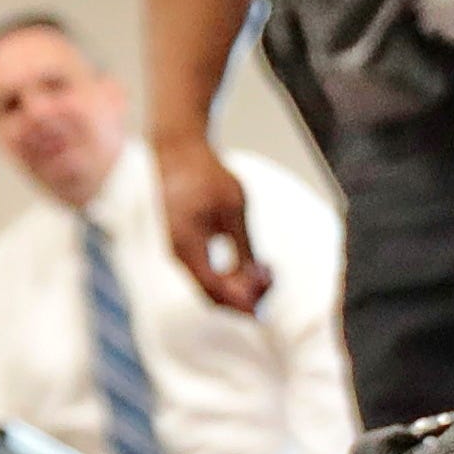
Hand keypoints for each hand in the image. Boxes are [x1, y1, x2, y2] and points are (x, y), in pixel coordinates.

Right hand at [156, 136, 267, 310]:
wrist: (179, 153)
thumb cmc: (206, 175)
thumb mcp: (233, 209)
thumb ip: (244, 247)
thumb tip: (256, 280)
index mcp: (187, 246)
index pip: (215, 290)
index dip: (243, 301)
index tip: (269, 295)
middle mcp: (179, 255)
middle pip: (214, 295)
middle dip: (246, 295)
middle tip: (273, 277)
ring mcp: (181, 252)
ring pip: (212, 286)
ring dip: (242, 286)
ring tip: (269, 269)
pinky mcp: (187, 247)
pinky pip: (209, 273)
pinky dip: (232, 275)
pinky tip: (255, 264)